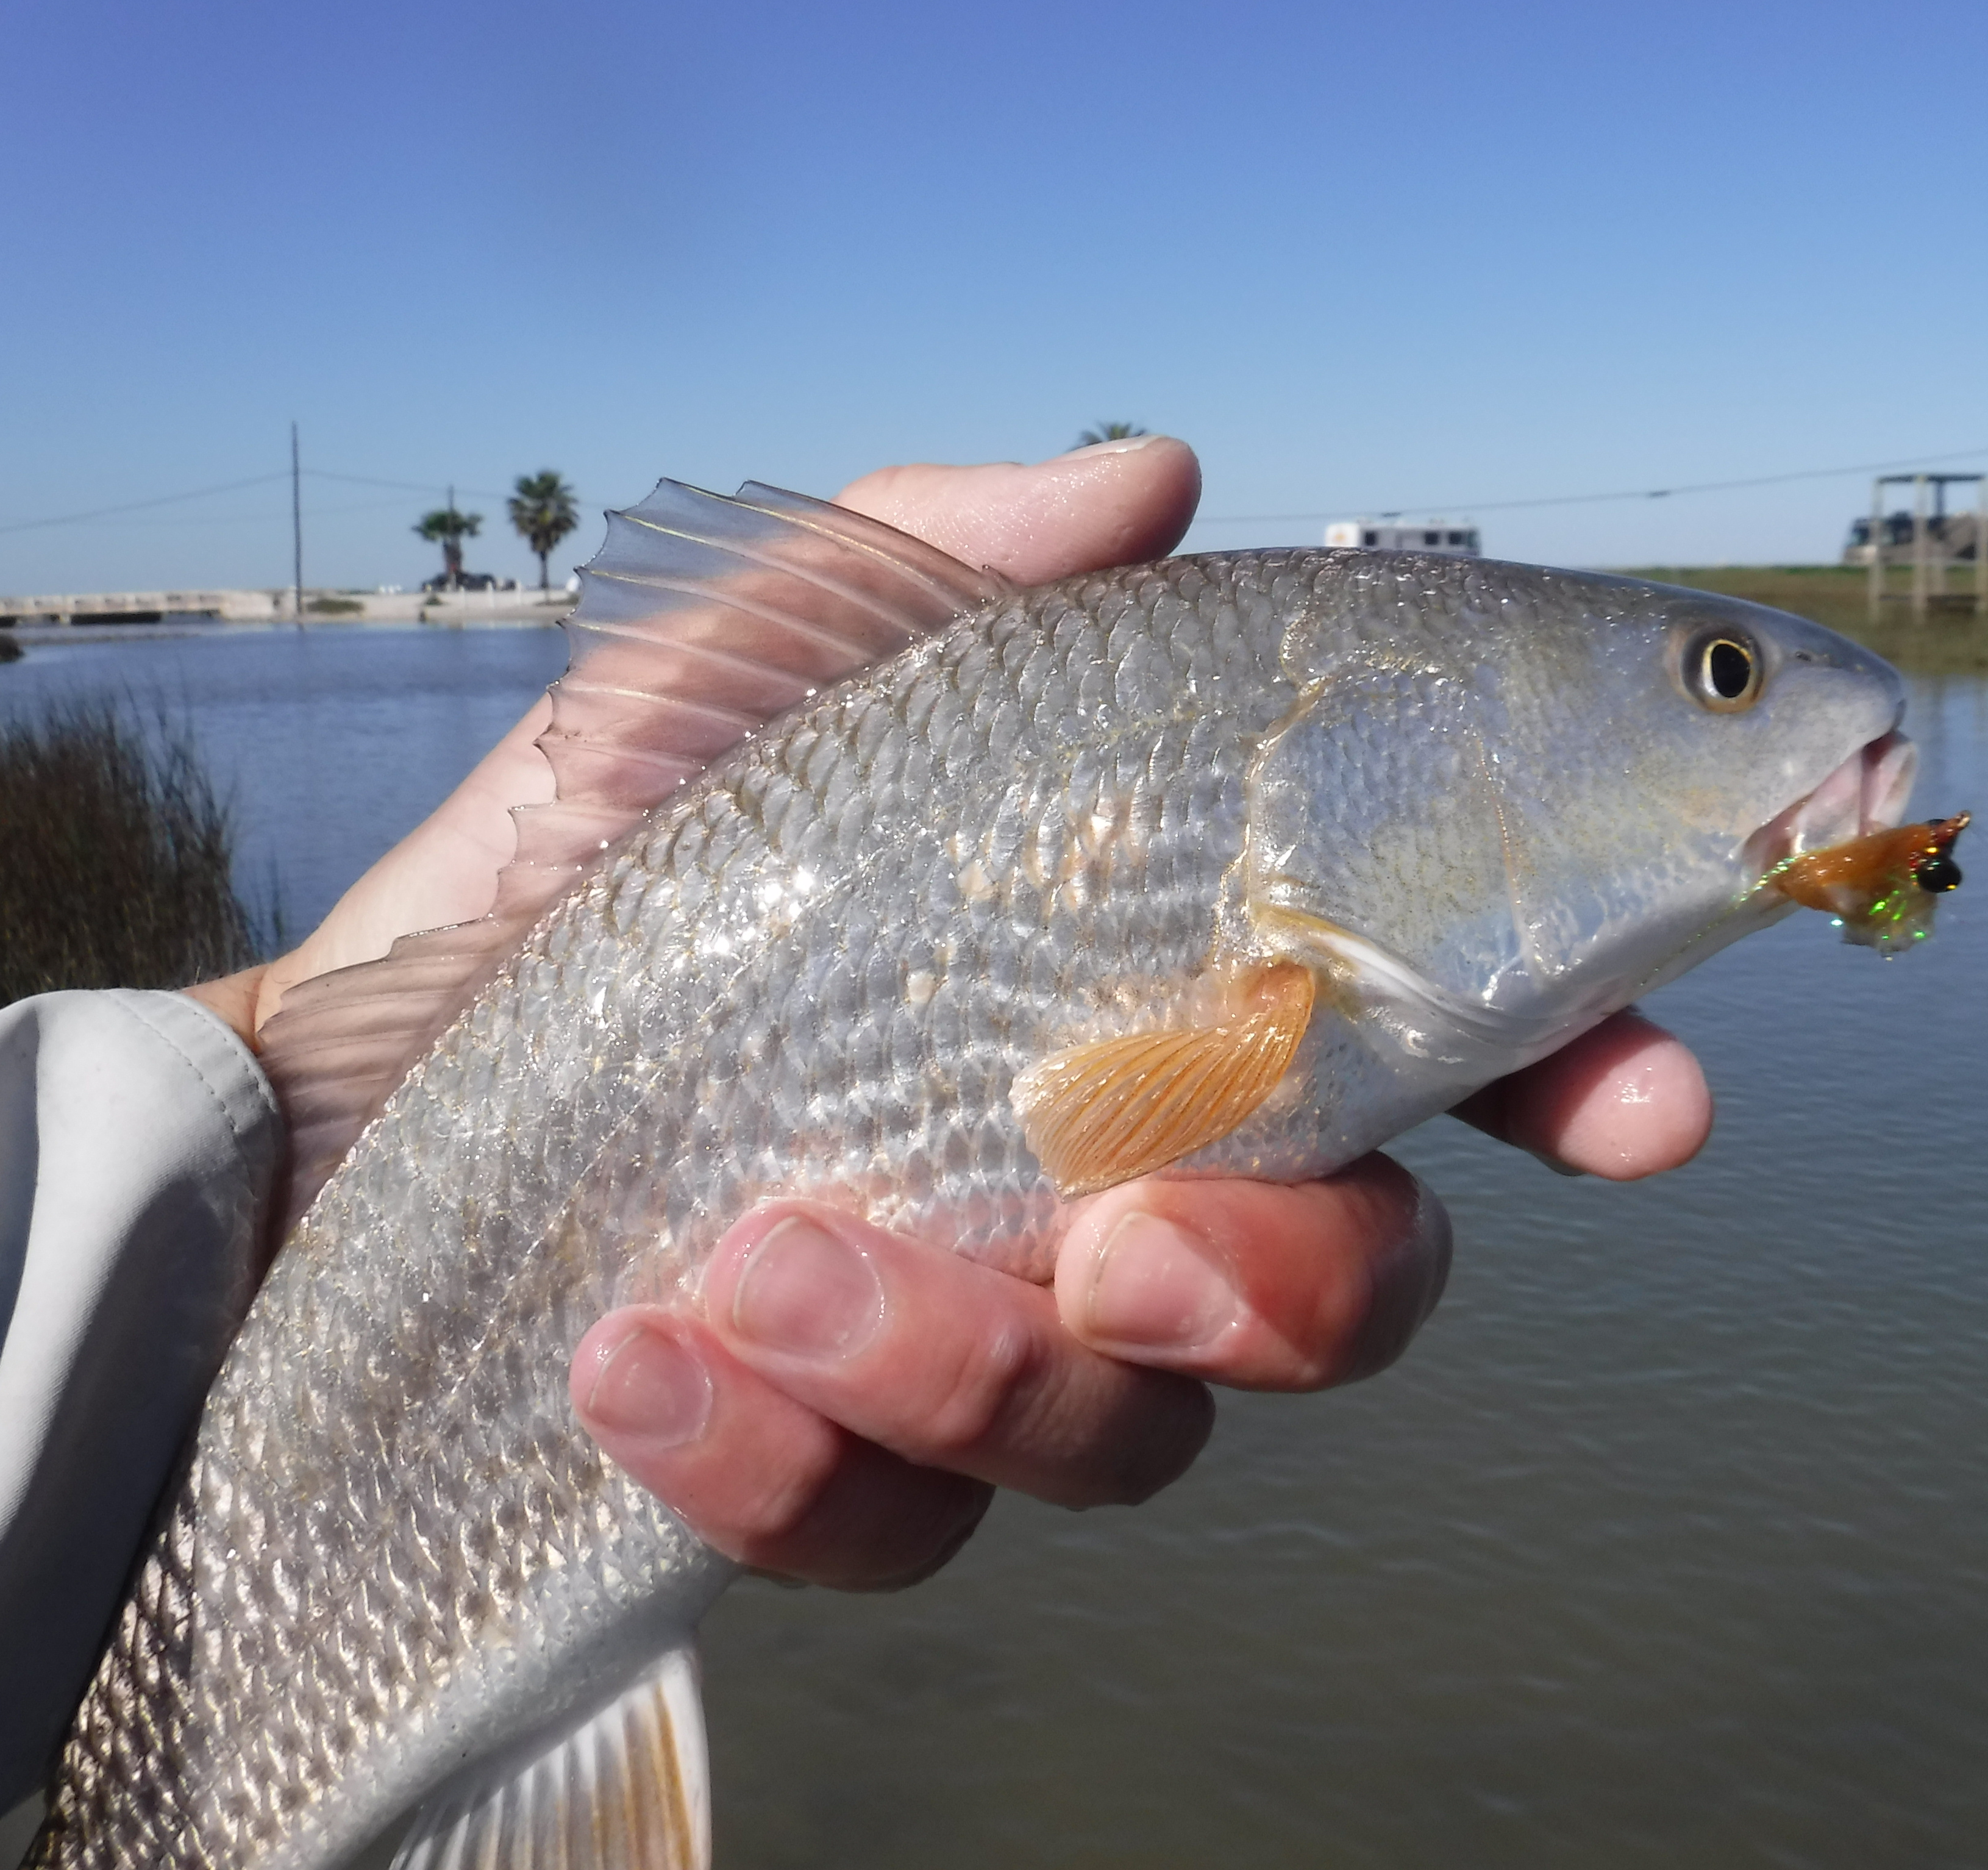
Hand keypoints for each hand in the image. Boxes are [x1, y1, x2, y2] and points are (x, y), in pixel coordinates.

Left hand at [195, 438, 1714, 1589]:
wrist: (334, 1085)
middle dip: (1296, 1289)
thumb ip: (953, 560)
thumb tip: (1150, 461)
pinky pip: (894, 1527)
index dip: (1583, 1072)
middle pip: (1349, 1293)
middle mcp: (1118, 1174)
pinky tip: (648, 1347)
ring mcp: (986, 1337)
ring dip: (978, 1367)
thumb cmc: (586, 853)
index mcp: (1160, 981)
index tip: (1653, 1101)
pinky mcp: (832, 1460)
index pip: (1441, 1045)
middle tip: (1134, 1235)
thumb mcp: (753, 661)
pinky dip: (783, 1452)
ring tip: (777, 1256)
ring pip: (1132, 1435)